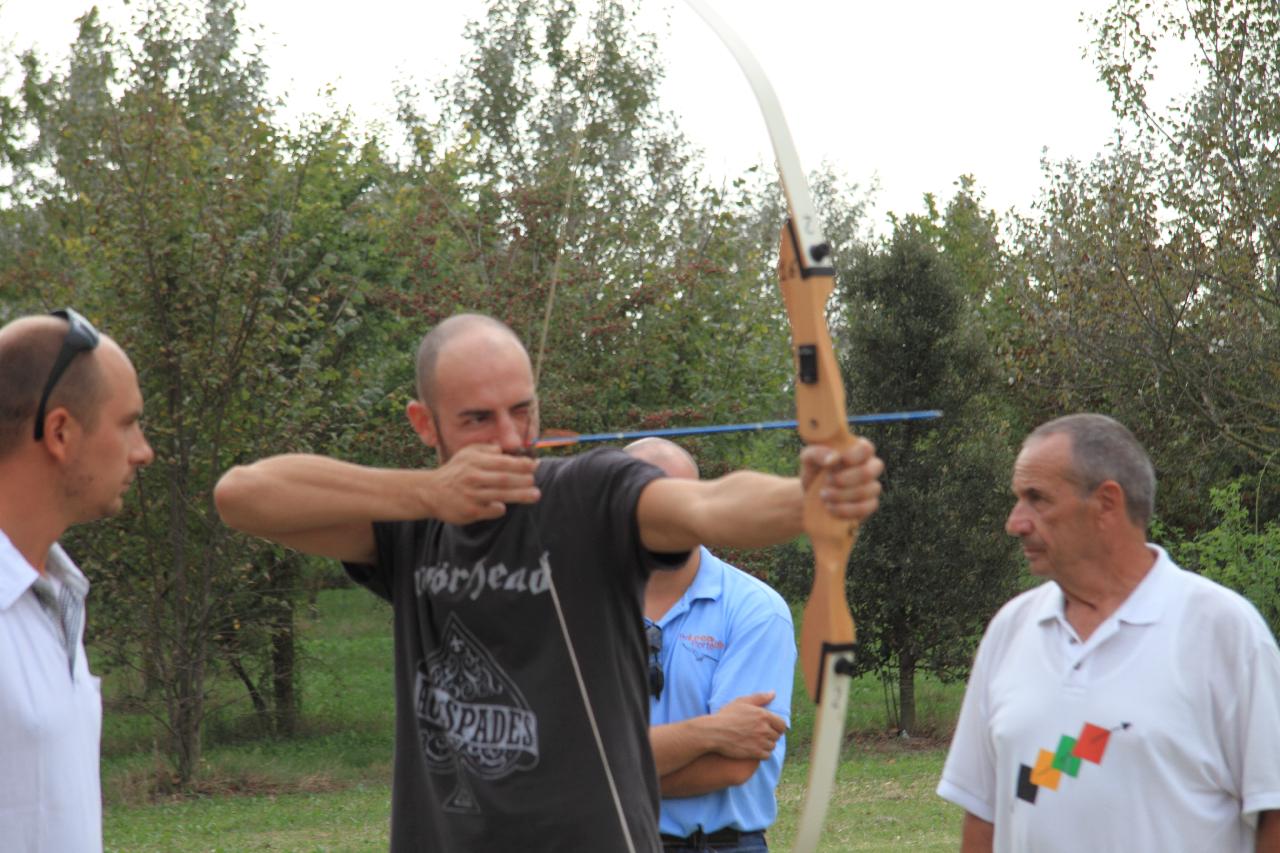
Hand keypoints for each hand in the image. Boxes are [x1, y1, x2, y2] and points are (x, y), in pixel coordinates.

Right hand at [424, 444, 539, 523]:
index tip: (534, 466)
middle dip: (524, 480)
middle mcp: (473, 477)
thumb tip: (504, 447)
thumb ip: (486, 448)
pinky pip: (491, 510)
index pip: (503, 462)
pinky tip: (503, 506)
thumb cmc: (455, 472)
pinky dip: (500, 508)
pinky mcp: (470, 511)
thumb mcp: (467, 454)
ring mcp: (471, 495)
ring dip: (520, 495)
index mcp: (474, 461)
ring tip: (535, 495)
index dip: (522, 464)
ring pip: (501, 495)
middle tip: (535, 481)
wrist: (431, 492)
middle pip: (505, 479)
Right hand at [703, 691, 787, 759]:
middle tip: (761, 735)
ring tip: (757, 742)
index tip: (771, 728)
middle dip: (771, 735)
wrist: (714, 732)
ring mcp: (760, 741)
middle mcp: (764, 728)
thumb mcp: (742, 702)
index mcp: (763, 715)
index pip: (782, 724)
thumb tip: (773, 693)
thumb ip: (760, 698)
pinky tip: (755, 749)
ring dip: (767, 745)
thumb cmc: (726, 715)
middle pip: (777, 736)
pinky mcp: (754, 753)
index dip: (778, 726)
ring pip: (772, 746)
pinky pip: (767, 755)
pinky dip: (763, 753)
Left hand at [800, 438, 883, 521]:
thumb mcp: (809, 458)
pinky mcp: (869, 505)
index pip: (866, 449)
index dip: (855, 455)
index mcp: (859, 450)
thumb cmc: (814, 470)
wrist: (812, 495)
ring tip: (824, 496)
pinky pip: (865, 508)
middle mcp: (870, 467)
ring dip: (842, 495)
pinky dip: (845, 510)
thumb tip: (832, 459)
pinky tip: (830, 507)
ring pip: (867, 491)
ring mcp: (872, 487)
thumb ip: (818, 453)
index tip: (841, 461)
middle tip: (828, 481)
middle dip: (847, 479)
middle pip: (869, 472)